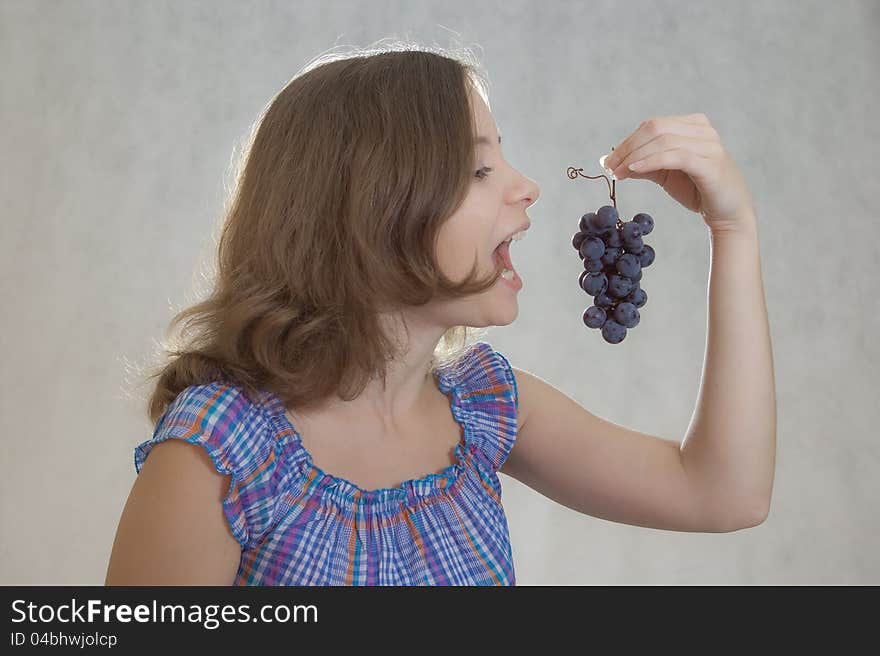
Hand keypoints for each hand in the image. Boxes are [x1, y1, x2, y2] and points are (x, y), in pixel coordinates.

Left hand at [602, 113, 755, 233]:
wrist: (728, 214)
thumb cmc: (697, 190)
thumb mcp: (665, 174)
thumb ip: (643, 164)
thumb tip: (611, 160)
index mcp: (693, 125)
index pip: (653, 125)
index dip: (627, 141)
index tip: (609, 161)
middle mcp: (703, 130)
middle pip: (656, 128)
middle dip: (628, 147)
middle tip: (609, 166)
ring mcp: (709, 145)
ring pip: (664, 140)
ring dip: (635, 156)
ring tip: (618, 172)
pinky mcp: (711, 164)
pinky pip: (675, 156)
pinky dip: (651, 161)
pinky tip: (633, 170)